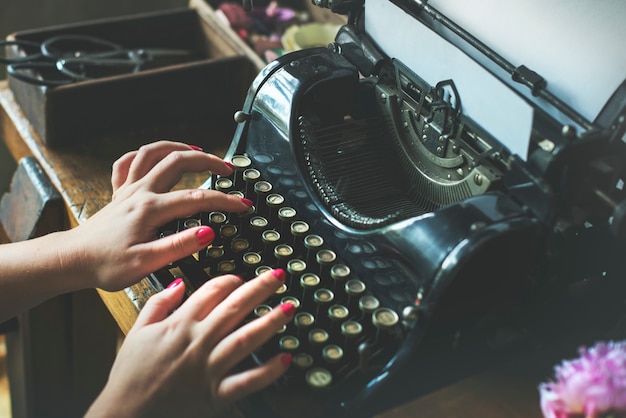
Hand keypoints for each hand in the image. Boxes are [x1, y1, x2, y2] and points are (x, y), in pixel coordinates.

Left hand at [61, 140, 252, 290]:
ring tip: (197, 150)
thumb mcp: (146, 263)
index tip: (243, 204)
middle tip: (227, 168)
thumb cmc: (106, 264)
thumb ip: (179, 246)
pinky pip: (129, 162)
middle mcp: (140, 192)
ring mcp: (128, 189)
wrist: (73, 260)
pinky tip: (155, 157)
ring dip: (178, 147)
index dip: (225, 200)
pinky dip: (145, 154)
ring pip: (153, 152)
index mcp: (151, 209)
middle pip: (178, 161)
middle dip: (208, 160)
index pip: (197, 198)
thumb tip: (207, 232)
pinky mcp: (119, 192)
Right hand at [86, 268, 294, 417]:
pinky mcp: (214, 393)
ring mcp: (208, 368)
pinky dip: (267, 371)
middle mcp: (197, 342)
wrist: (125, 413)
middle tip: (278, 277)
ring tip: (289, 308)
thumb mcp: (137, 330)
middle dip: (260, 289)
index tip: (241, 277)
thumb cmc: (131, 374)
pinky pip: (246, 381)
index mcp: (180, 324)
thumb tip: (178, 283)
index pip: (211, 292)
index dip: (230, 280)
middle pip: (235, 308)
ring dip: (270, 321)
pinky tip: (285, 358)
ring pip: (245, 339)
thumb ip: (158, 303)